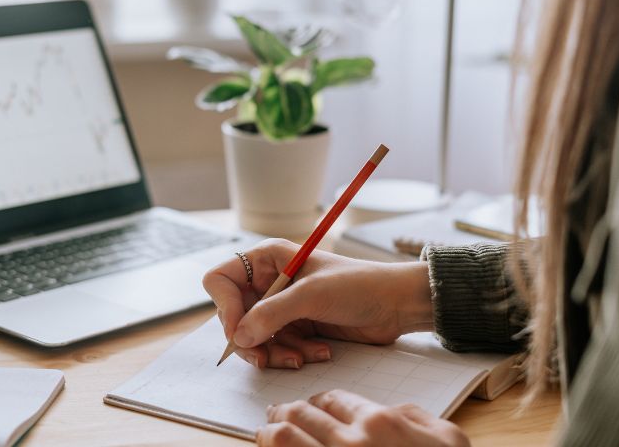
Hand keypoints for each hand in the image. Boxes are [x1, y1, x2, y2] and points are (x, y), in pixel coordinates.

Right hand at [203, 239, 432, 368]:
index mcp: (267, 259)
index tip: (239, 330)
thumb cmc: (358, 285)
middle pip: (234, 316)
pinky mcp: (296, 327)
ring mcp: (282, 305)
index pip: (221, 281)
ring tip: (303, 356)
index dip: (225, 307)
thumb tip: (238, 336)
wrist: (396, 304)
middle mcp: (269, 281)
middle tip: (264, 358)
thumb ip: (271, 314)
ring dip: (276, 352)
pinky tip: (319, 352)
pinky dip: (292, 355)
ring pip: (255, 338)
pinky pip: (276, 348)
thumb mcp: (311, 296)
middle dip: (252, 339)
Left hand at [258, 390, 468, 446]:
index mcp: (380, 424)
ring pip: (281, 439)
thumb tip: (393, 410)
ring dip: (270, 432)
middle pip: (300, 414)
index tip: (312, 407)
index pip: (333, 399)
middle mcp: (349, 445)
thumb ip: (416, 417)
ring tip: (266, 432)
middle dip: (286, 411)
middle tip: (277, 413)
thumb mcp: (448, 440)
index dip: (319, 402)